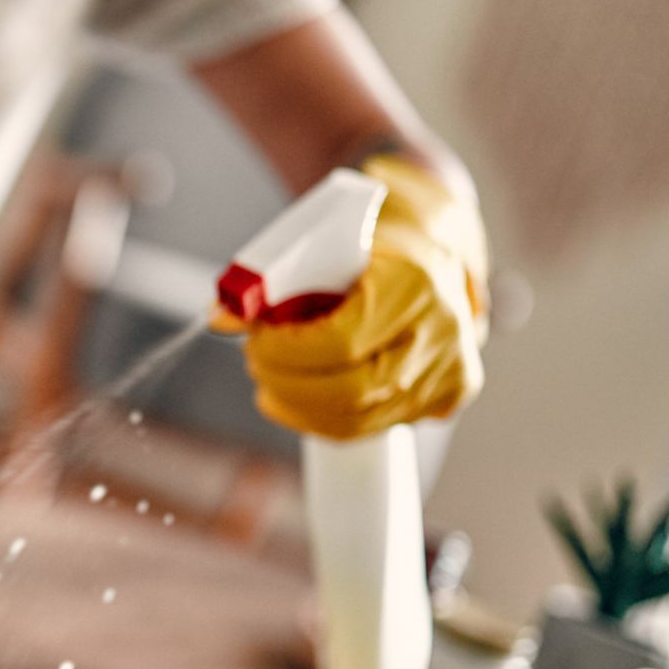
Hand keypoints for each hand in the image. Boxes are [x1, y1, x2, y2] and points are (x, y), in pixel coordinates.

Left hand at [219, 156, 488, 439]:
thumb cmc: (371, 241)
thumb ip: (270, 280)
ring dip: (299, 405)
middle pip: (351, 391)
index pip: (341, 342)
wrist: (435, 247)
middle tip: (255, 362)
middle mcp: (443, 332)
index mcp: (415, 284)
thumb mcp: (321, 242)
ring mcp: (450, 371)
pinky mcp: (445, 397)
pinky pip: (372, 427)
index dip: (287, 351)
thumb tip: (217, 317)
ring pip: (359, 419)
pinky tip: (294, 400)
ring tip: (269, 380)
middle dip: (287, 384)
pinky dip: (323, 419)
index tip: (254, 339)